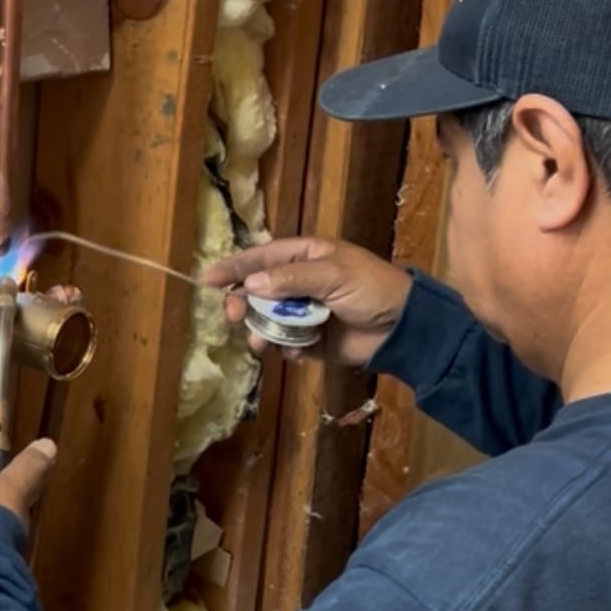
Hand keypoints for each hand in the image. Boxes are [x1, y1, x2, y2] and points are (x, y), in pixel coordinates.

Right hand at [203, 238, 411, 367]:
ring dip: (262, 332)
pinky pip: (287, 345)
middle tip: (234, 317)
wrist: (403, 327)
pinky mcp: (311, 342)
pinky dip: (287, 350)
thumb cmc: (372, 288)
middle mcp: (299, 284)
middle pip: (256, 292)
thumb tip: (251, 283)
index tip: (207, 280)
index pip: (261, 258)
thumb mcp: (333, 274)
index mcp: (304, 257)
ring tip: (265, 343)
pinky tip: (299, 352)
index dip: (234, 268)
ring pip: (267, 322)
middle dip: (243, 304)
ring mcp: (304, 313)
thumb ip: (291, 278)